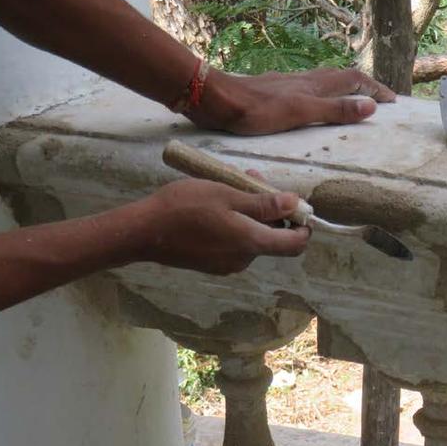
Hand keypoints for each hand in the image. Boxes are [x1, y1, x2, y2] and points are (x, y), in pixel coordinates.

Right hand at [132, 178, 309, 274]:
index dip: (303, 227)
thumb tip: (294, 204)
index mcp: (252, 243)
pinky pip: (235, 243)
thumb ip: (263, 203)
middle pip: (272, 238)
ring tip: (231, 185)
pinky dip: (235, 224)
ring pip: (252, 237)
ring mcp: (227, 265)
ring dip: (250, 214)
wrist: (143, 232)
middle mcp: (244, 259)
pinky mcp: (212, 264)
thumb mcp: (227, 196)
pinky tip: (218, 205)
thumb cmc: (184, 208)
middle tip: (254, 181)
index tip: (298, 206)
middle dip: (271, 210)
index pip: (294, 245)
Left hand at [187, 67, 396, 134]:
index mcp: (315, 85)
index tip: (393, 102)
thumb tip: (371, 106)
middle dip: (363, 87)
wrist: (217, 100)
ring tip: (353, 103)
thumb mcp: (300, 113)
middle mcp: (305, 80)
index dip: (375, 89)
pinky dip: (322, 97)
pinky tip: (313, 107)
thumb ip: (334, 110)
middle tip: (378, 101)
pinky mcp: (274, 92)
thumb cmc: (257, 110)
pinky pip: (308, 91)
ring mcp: (289, 85)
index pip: (355, 80)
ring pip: (324, 83)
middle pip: (342, 78)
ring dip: (343, 90)